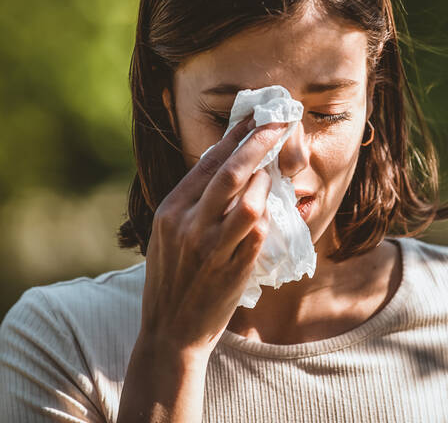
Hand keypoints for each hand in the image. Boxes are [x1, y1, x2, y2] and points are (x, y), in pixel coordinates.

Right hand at [140, 116, 286, 359]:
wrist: (170, 331)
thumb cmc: (171, 277)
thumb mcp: (168, 233)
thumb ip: (192, 201)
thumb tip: (227, 164)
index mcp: (170, 210)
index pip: (207, 162)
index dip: (235, 135)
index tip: (254, 116)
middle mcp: (188, 224)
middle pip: (232, 172)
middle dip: (260, 142)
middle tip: (280, 122)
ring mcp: (212, 247)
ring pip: (250, 200)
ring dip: (267, 181)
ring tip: (274, 172)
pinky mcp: (233, 267)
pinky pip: (259, 231)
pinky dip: (268, 214)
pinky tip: (272, 207)